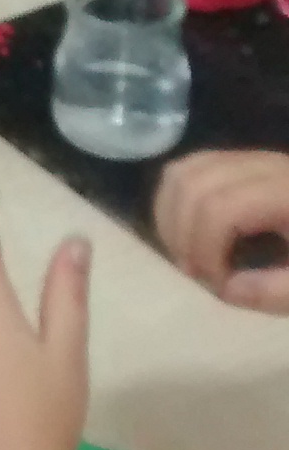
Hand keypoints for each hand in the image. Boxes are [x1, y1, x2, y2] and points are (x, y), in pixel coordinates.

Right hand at [153, 150, 288, 313]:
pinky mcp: (243, 161)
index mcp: (287, 194)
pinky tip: (188, 231)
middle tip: (196, 275)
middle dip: (182, 234)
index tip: (218, 285)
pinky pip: (191, 166)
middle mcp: (265, 165)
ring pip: (185, 169)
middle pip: (194, 185)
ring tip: (187, 254)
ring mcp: (252, 157)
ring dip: (171, 215)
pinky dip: (176, 199)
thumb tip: (225, 288)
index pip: (221, 207)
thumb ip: (275, 291)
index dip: (205, 248)